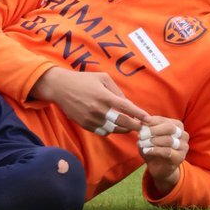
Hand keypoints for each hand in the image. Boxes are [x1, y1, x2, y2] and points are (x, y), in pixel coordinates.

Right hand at [29, 66, 147, 132]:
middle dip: (135, 126)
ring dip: (123, 129)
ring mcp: (91, 119)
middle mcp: (99, 109)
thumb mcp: (102, 78)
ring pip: (113, 129)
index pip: (127, 108)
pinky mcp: (85, 125)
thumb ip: (117, 91)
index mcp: (105, 96)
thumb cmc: (84, 80)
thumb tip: (128, 104)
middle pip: (122, 122)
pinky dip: (110, 130)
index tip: (148, 119)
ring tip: (129, 127)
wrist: (61, 88)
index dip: (139, 114)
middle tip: (142, 128)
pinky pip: (102, 131)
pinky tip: (113, 126)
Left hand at [138, 115, 188, 194]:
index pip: (163, 119)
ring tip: (141, 144)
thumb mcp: (148, 136)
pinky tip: (146, 151)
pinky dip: (155, 150)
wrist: (159, 168)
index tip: (139, 125)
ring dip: (153, 141)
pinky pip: (167, 151)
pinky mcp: (180, 157)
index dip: (150, 121)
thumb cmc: (153, 148)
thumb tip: (136, 118)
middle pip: (169, 128)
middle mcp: (183, 134)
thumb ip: (144, 127)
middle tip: (140, 135)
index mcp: (177, 125)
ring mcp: (183, 146)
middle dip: (153, 131)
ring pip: (168, 140)